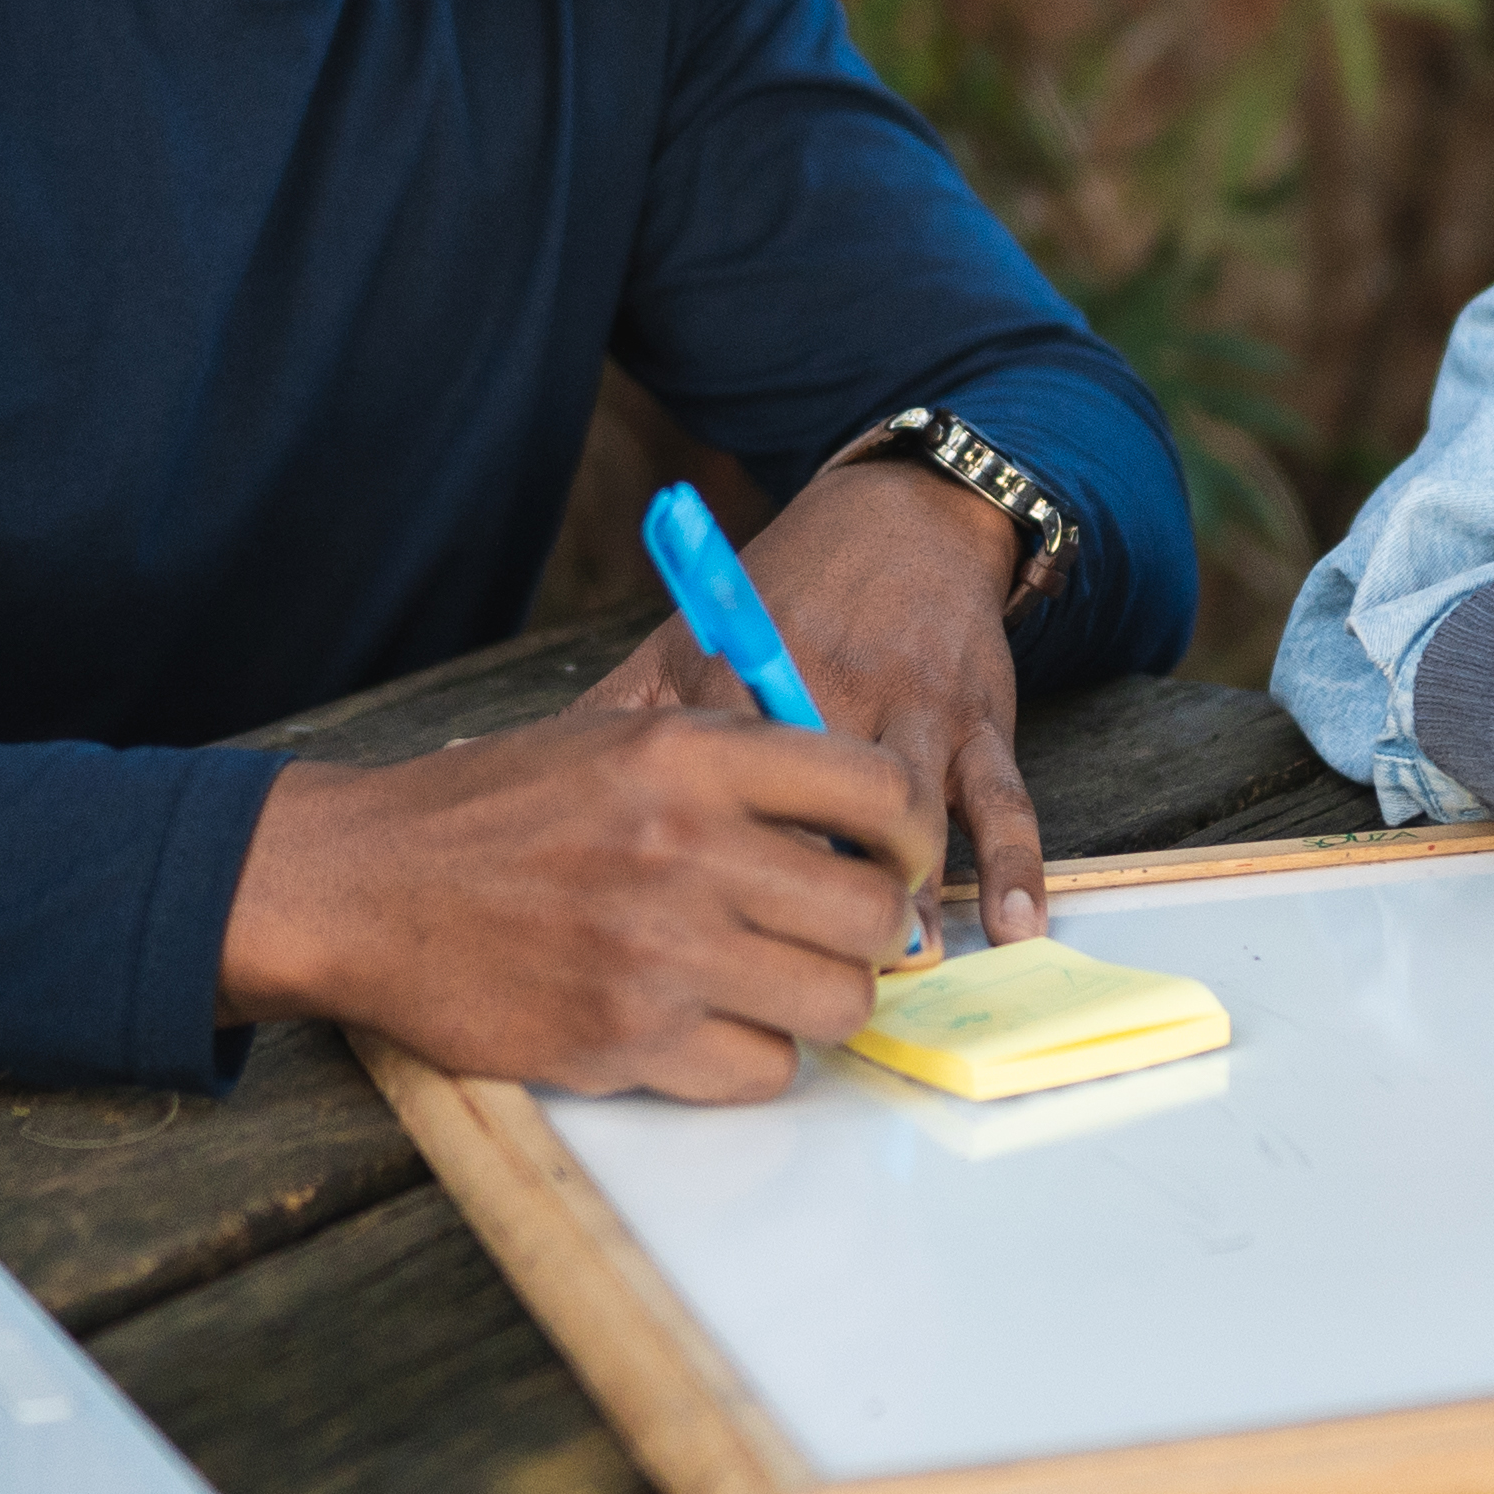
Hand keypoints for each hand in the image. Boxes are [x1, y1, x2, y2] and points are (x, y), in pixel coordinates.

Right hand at [219, 706, 942, 1098]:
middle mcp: (685, 849)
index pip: (879, 790)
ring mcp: (658, 953)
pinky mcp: (625, 1042)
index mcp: (688, 755)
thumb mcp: (616, 735)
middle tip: (843, 931)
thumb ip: (735, 762)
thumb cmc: (495, 809)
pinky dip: (755, 1057)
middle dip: (878, 930)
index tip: (898, 856)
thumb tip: (859, 813)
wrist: (364, 884)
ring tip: (778, 979)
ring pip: (838, 1003)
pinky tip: (713, 1024)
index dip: (912, 833)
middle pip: (877, 914)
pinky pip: (764, 1071)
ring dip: (824, 999)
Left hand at [574, 460, 1049, 936]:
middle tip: (794, 972)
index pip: (714, 780)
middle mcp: (831, 686)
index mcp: (743, 675)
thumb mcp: (683, 641)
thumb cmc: (783, 600)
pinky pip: (1006, 799)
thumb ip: (602, 714)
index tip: (679, 935)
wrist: (903, 521)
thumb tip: (475, 763)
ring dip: (909, 887)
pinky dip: (1014, 866)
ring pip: (915, 805)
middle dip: (806, 889)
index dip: (702, 864)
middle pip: (815, 803)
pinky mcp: (982, 717)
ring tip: (897, 958)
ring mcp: (914, 704)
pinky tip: (1017, 927)